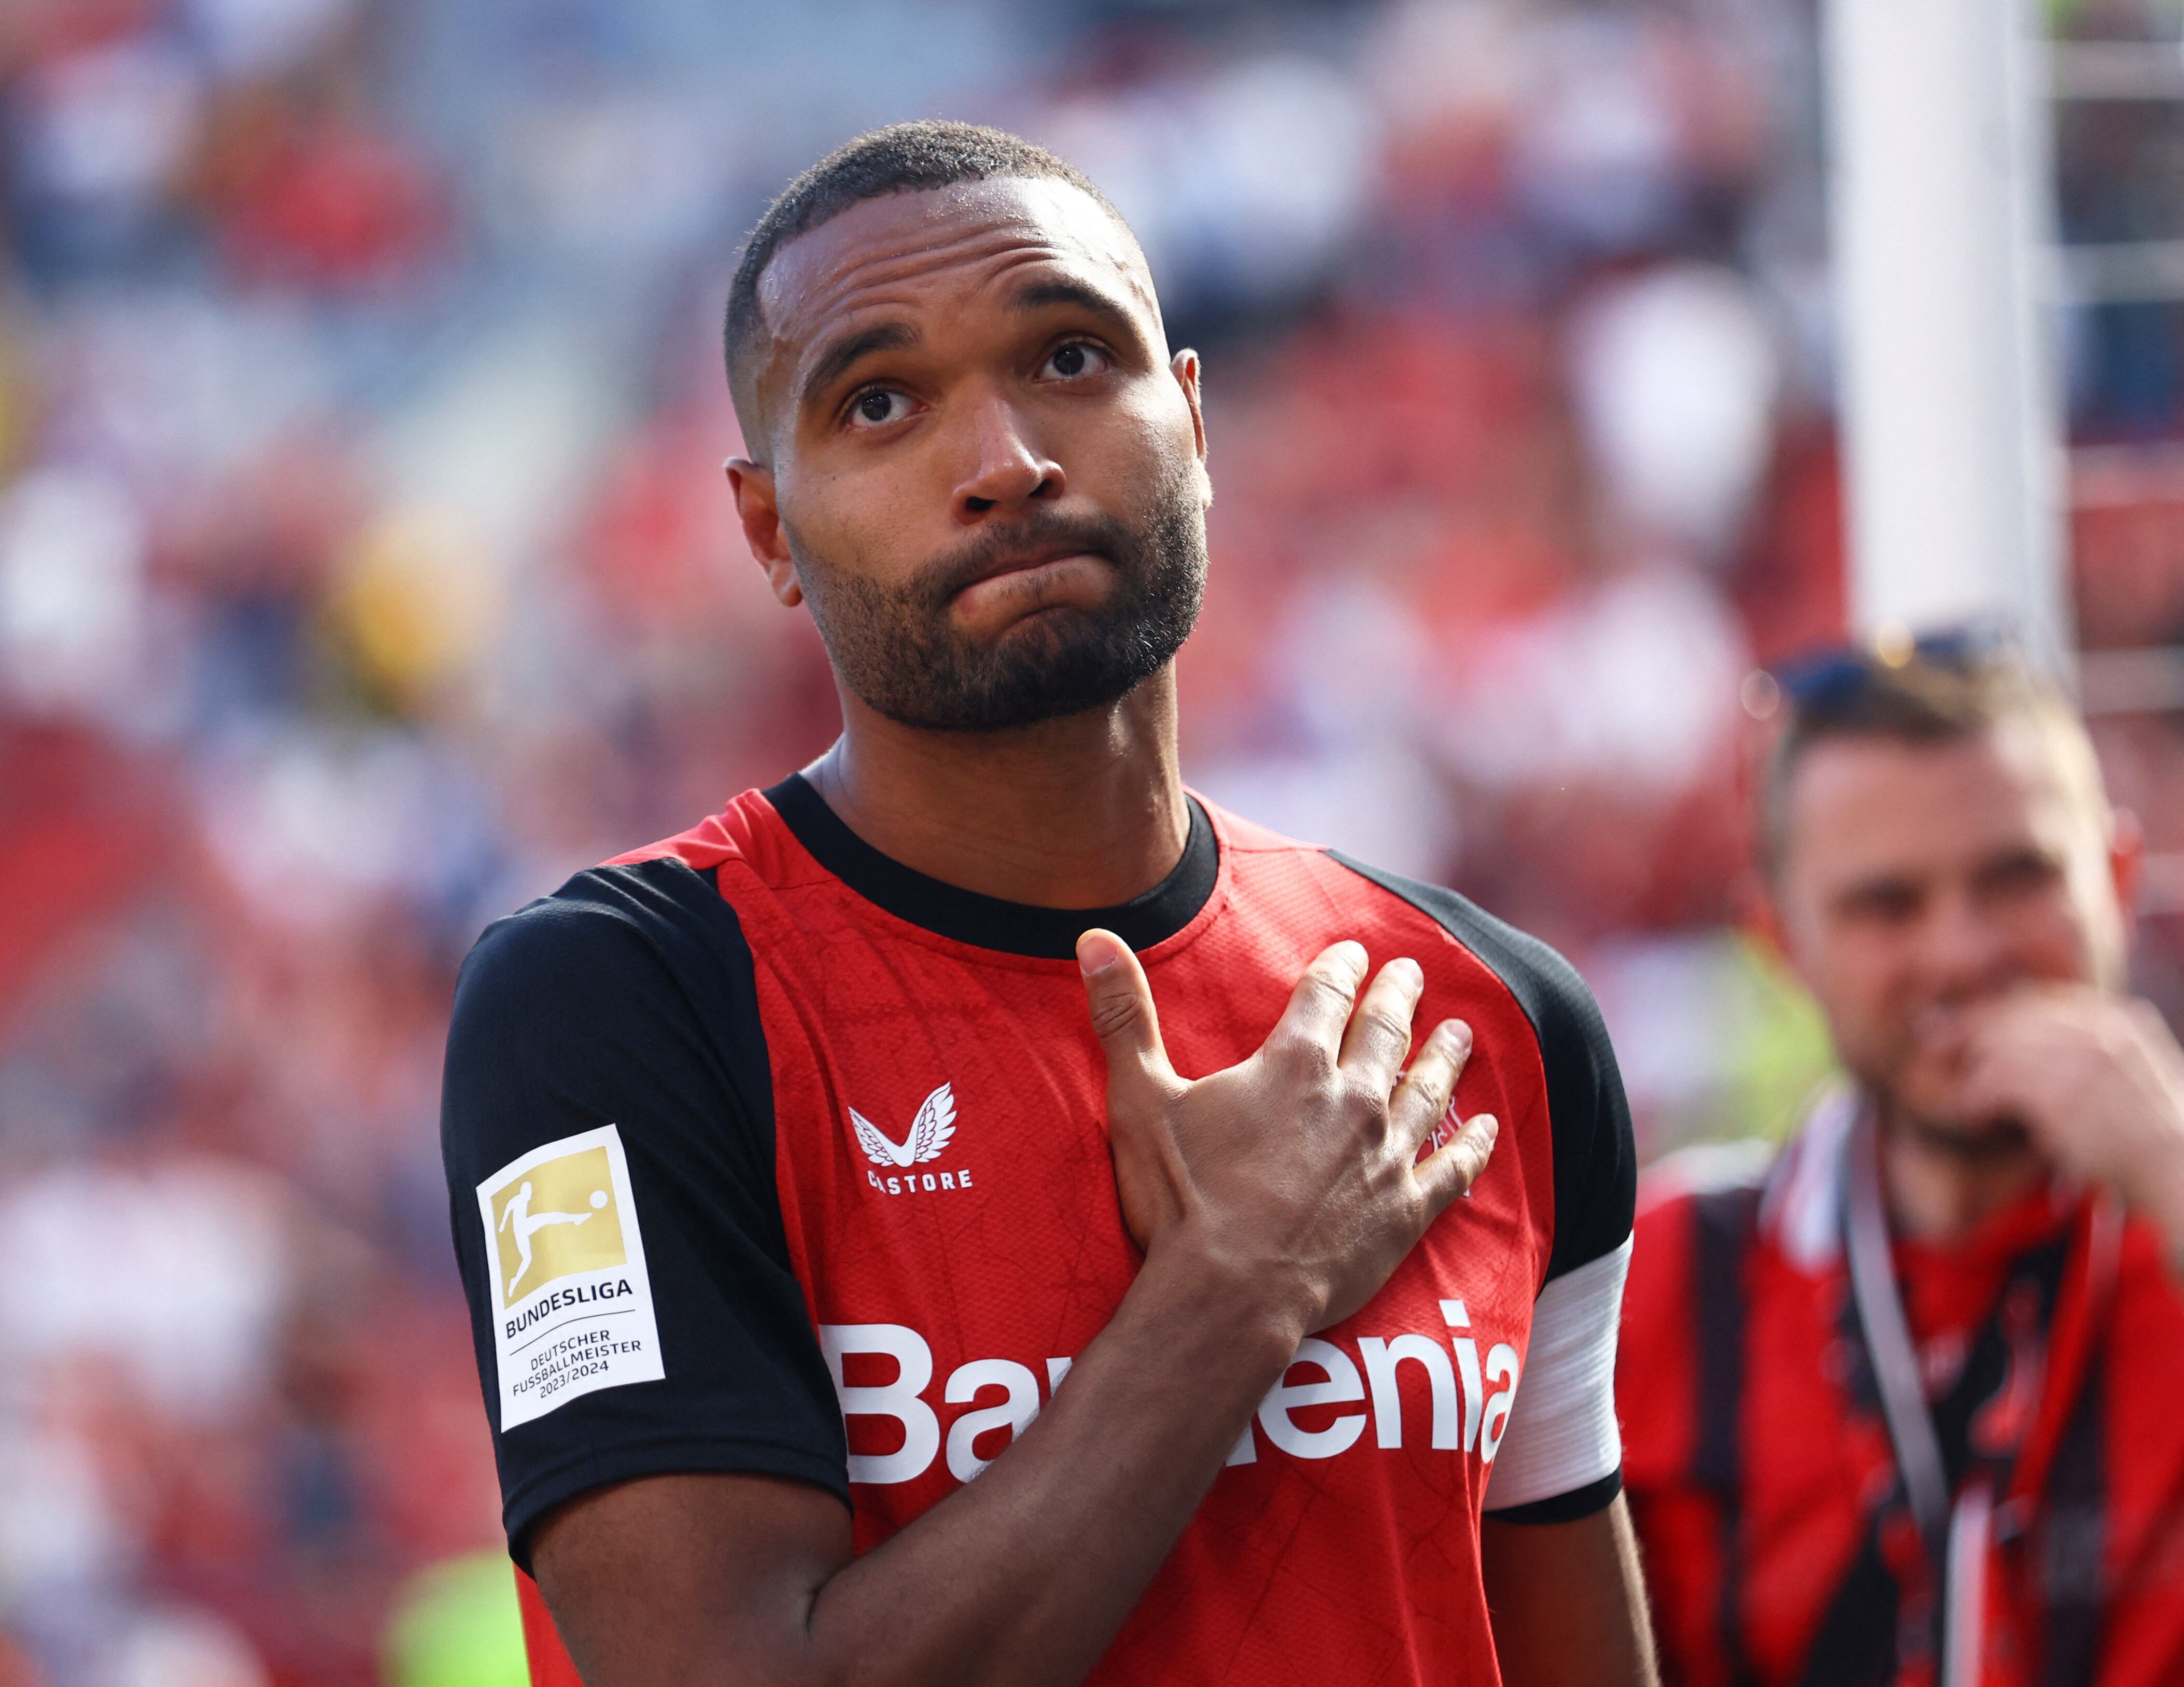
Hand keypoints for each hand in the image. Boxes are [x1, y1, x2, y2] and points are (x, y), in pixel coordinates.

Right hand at [1076, 929, 1497, 1333]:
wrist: (1229, 1294)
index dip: (1341, 969)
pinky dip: (1473, 1145)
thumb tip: (1092, 937)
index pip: (1327, 996)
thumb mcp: (1139, 1098)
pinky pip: (1452, 1169)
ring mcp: (1385, 1156)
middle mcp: (1352, 1099)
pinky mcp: (1405, 1212)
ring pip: (1428, 1091)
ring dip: (1445, 1057)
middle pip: (1386, 1033)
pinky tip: (1489, 1127)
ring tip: (1462, 1031)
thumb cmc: (1180, 1199)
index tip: (1355, 952)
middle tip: (1412, 972)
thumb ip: (1122, 1015)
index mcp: (1293, 1065)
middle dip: (1399, 997)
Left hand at [1948, 985, 2183, 1258]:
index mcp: (2119, 1019)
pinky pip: (1994, 1083)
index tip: (1965, 1021)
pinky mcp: (2059, 1095)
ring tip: (1963, 1090)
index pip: (2040, 999)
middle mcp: (2100, 1032)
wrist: (2180, 1170)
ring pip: (1997, 1048)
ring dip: (1972, 1070)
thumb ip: (2088, 1047)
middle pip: (2011, 1017)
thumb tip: (2024, 1036)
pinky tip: (1972, 1114)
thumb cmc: (2150, 1133)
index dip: (1996, 1010)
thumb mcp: (2131, 1071)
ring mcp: (2081, 1060)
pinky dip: (1974, 1098)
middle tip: (1933, 1040)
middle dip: (1968, 1029)